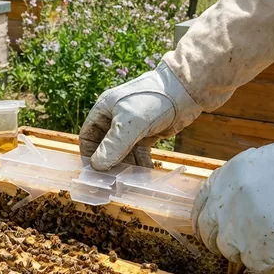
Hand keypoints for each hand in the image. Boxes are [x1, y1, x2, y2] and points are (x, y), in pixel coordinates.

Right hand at [79, 62, 201, 170]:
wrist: (186, 91)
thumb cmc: (154, 99)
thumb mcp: (130, 124)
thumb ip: (113, 146)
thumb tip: (97, 166)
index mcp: (104, 110)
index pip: (88, 136)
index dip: (90, 154)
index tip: (94, 173)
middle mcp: (115, 119)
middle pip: (106, 147)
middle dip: (110, 164)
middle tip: (112, 183)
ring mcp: (132, 127)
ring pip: (123, 152)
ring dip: (126, 167)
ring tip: (128, 182)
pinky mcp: (147, 133)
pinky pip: (139, 153)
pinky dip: (140, 164)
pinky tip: (143, 176)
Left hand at [191, 132, 273, 271]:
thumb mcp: (263, 164)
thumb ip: (241, 184)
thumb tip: (233, 204)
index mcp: (226, 177)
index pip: (200, 204)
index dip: (205, 218)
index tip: (211, 227)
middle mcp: (225, 202)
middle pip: (207, 231)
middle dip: (219, 240)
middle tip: (237, 244)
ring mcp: (239, 227)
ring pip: (228, 250)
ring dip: (244, 251)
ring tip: (268, 243)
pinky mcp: (259, 248)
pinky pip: (252, 263)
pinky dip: (266, 260)